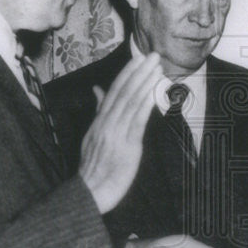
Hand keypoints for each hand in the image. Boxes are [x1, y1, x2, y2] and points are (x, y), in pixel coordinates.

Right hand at [78, 52, 162, 213]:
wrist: (91, 192)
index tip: (139, 58)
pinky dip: (144, 106)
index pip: (114, 91)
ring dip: (145, 84)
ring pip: (131, 103)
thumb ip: (98, 111)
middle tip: (153, 55)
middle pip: (123, 93)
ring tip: (157, 68)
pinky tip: (153, 93)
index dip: (127, 73)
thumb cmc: (94, 165)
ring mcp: (116, 134)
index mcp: (99, 121)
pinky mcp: (127, 146)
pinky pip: (136, 122)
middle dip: (139, 72)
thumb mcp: (91, 135)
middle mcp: (107, 124)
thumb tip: (97, 89)